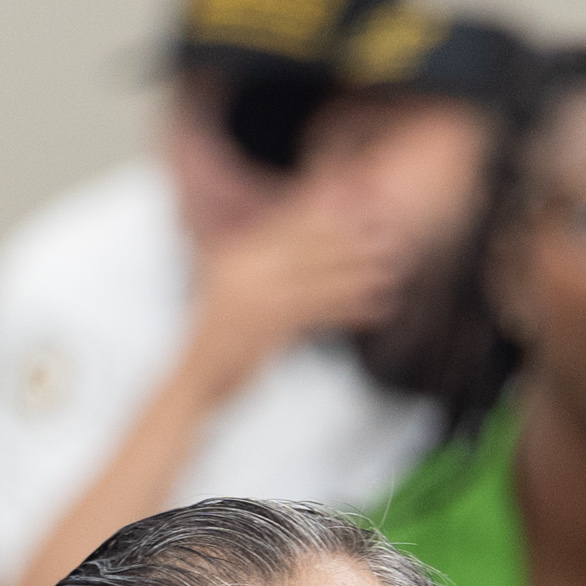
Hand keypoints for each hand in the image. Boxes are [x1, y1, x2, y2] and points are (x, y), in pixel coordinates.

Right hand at [181, 191, 408, 401]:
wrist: (193, 383)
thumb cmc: (220, 346)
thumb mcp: (235, 296)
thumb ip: (262, 272)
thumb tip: (302, 260)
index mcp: (235, 254)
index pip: (287, 224)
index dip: (326, 212)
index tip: (359, 202)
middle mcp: (244, 267)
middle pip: (308, 244)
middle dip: (351, 237)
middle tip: (388, 230)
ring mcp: (255, 294)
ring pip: (319, 277)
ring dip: (359, 271)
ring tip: (392, 268)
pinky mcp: (268, 324)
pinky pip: (320, 311)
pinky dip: (352, 308)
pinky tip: (378, 307)